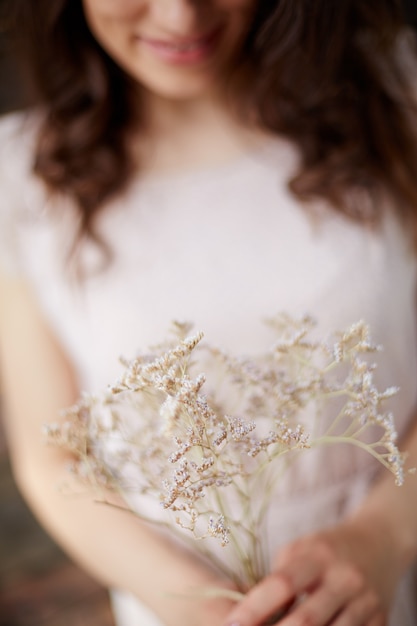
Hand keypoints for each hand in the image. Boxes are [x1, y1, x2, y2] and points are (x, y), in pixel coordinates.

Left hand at [223, 518, 401, 625]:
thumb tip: (251, 610)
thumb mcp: (302, 548)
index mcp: (319, 556)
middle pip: (307, 619)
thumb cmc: (329, 547)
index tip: (233, 623)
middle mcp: (345, 578)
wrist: (381, 542)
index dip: (254, 606)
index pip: (282, 583)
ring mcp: (366, 602)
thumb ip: (280, 576)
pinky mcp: (381, 620)